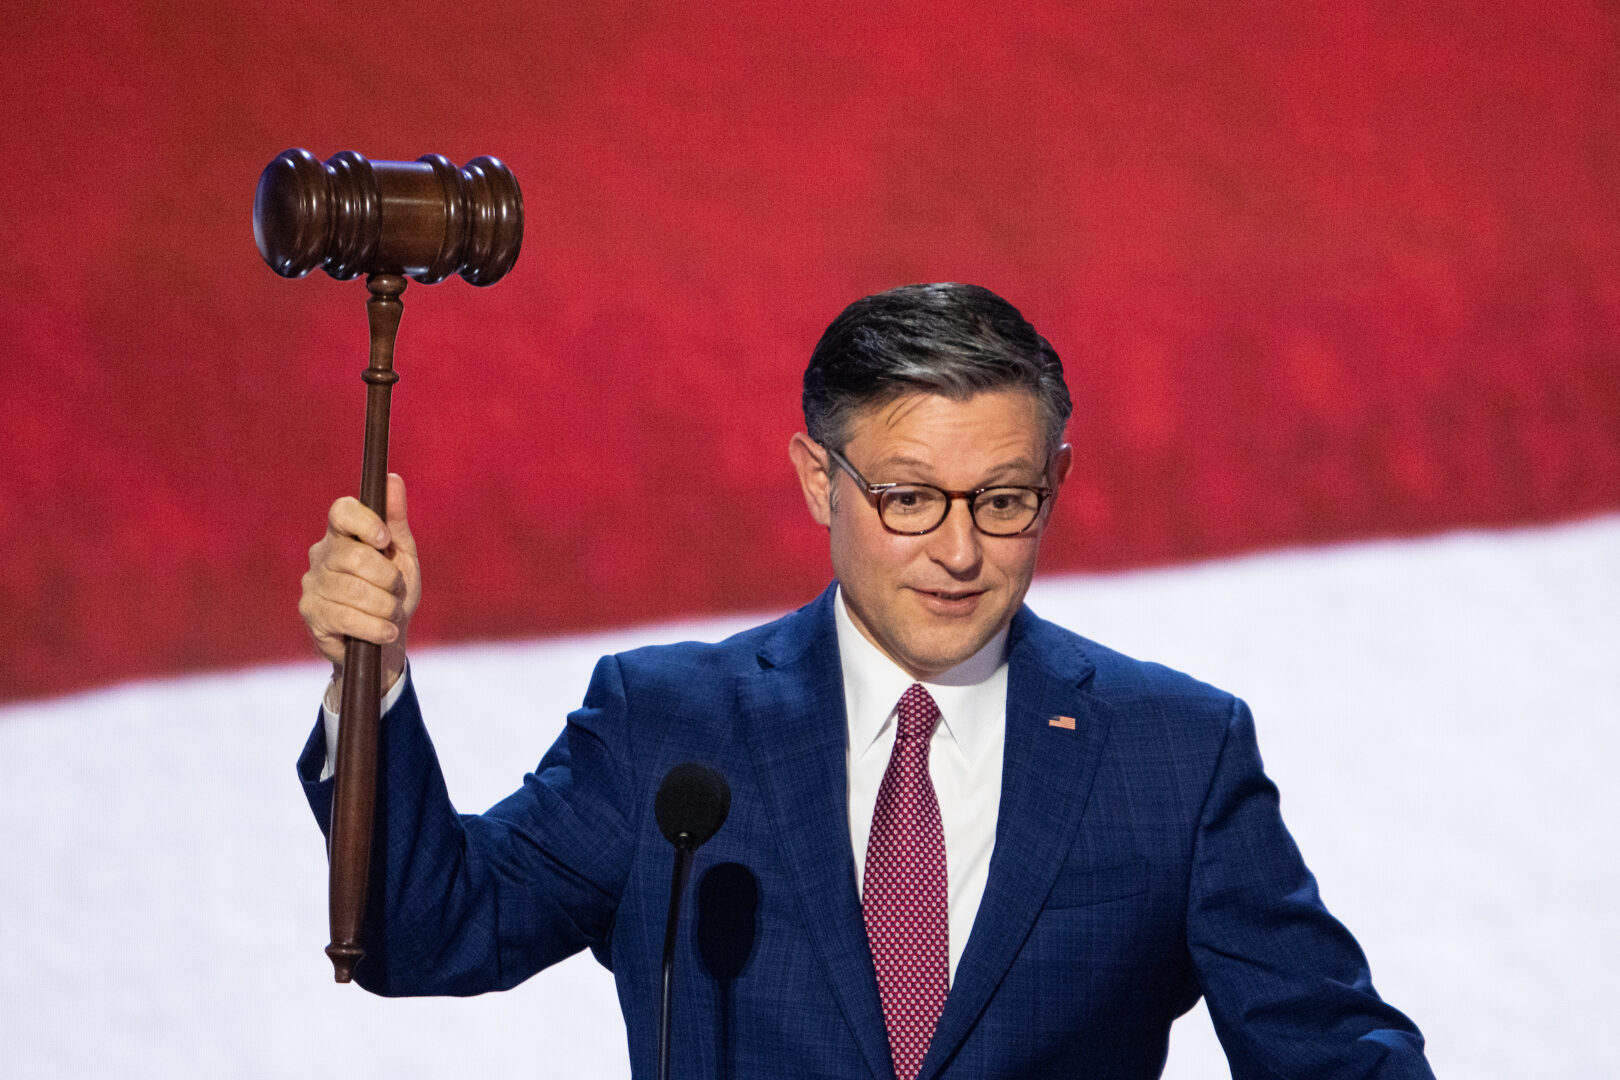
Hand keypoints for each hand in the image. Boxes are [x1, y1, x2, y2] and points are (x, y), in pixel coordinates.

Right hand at [299, 473, 420, 704]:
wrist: (384, 640)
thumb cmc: (392, 592)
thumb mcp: (402, 556)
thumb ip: (396, 520)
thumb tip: (393, 479)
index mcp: (343, 534)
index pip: (342, 511)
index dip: (365, 522)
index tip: (386, 541)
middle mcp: (322, 555)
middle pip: (353, 556)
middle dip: (387, 578)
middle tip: (396, 591)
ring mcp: (312, 584)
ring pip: (352, 590)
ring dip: (384, 607)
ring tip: (392, 615)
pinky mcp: (311, 614)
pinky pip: (346, 618)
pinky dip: (375, 627)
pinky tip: (386, 632)